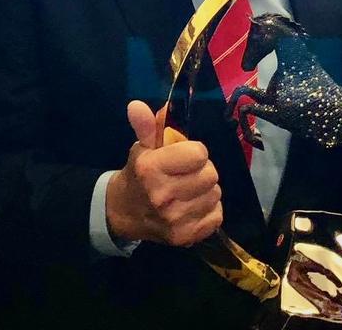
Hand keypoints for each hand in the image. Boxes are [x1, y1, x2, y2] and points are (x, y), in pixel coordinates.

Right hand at [105, 101, 222, 246]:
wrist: (124, 213)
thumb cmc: (139, 175)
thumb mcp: (141, 148)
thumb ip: (146, 126)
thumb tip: (137, 105)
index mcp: (151, 169)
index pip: (199, 154)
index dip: (194, 152)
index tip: (183, 156)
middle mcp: (162, 196)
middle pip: (211, 175)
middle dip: (202, 171)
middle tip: (187, 174)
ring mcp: (175, 219)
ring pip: (215, 194)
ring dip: (206, 190)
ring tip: (189, 190)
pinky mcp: (186, 237)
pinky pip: (217, 215)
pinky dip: (209, 210)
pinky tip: (192, 207)